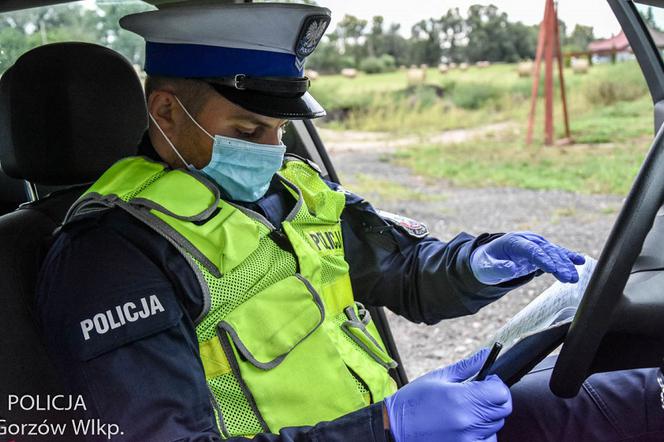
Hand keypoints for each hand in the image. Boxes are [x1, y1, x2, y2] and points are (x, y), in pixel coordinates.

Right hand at [383, 349, 511, 441]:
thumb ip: (467, 366)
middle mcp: (467, 419)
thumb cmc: (414, 401)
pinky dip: (484, 433)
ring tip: (469, 410)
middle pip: (503, 409)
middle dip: (495, 398)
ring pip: (496, 425)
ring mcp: (467, 438)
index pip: (500, 392)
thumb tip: (486, 355)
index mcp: (460, 397)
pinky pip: (488, 441)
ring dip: (488, 416)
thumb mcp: (438, 377)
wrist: (395, 428)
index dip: (497, 384)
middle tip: (480, 393)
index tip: (488, 381)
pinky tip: (468, 426)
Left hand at [470, 231, 585, 284]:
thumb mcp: (486, 267)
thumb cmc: (486, 263)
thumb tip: (511, 268)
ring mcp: (536, 245)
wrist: (488, 258)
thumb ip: (498, 268)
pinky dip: (568, 257)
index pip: (530, 249)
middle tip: (568, 278)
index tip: (552, 269)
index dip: (542, 259)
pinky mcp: (541, 252)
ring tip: (574, 278)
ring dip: (565, 264)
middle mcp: (527, 240)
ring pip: (554, 253)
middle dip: (558, 264)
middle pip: (545, 251)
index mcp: (513, 241)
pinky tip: (580, 261)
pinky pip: (556, 253)